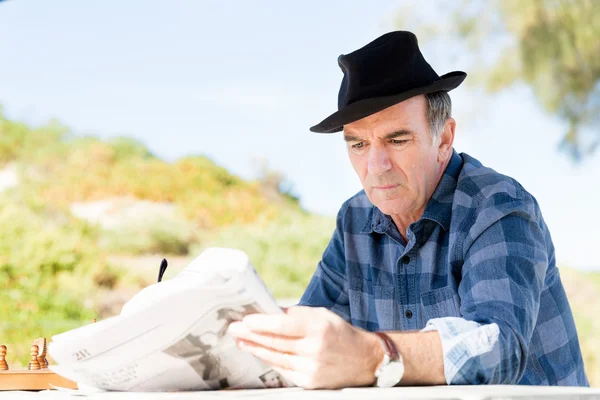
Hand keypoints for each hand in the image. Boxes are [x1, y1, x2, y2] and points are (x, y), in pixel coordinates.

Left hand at [227, 306, 382, 388]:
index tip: (245, 320)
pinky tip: (260, 354)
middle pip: (275, 342)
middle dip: (251, 335)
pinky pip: (283, 370)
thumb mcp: (322, 315)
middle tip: (234, 329)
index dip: (261, 324)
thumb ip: (296, 315)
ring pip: (276, 357)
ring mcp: (312, 367)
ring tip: (242, 342)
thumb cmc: (339, 332)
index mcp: (319, 326)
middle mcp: (315, 348)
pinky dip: (270, 361)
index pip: (283, 326)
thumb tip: (269, 314)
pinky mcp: (309, 381)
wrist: (364, 359)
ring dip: (256, 349)